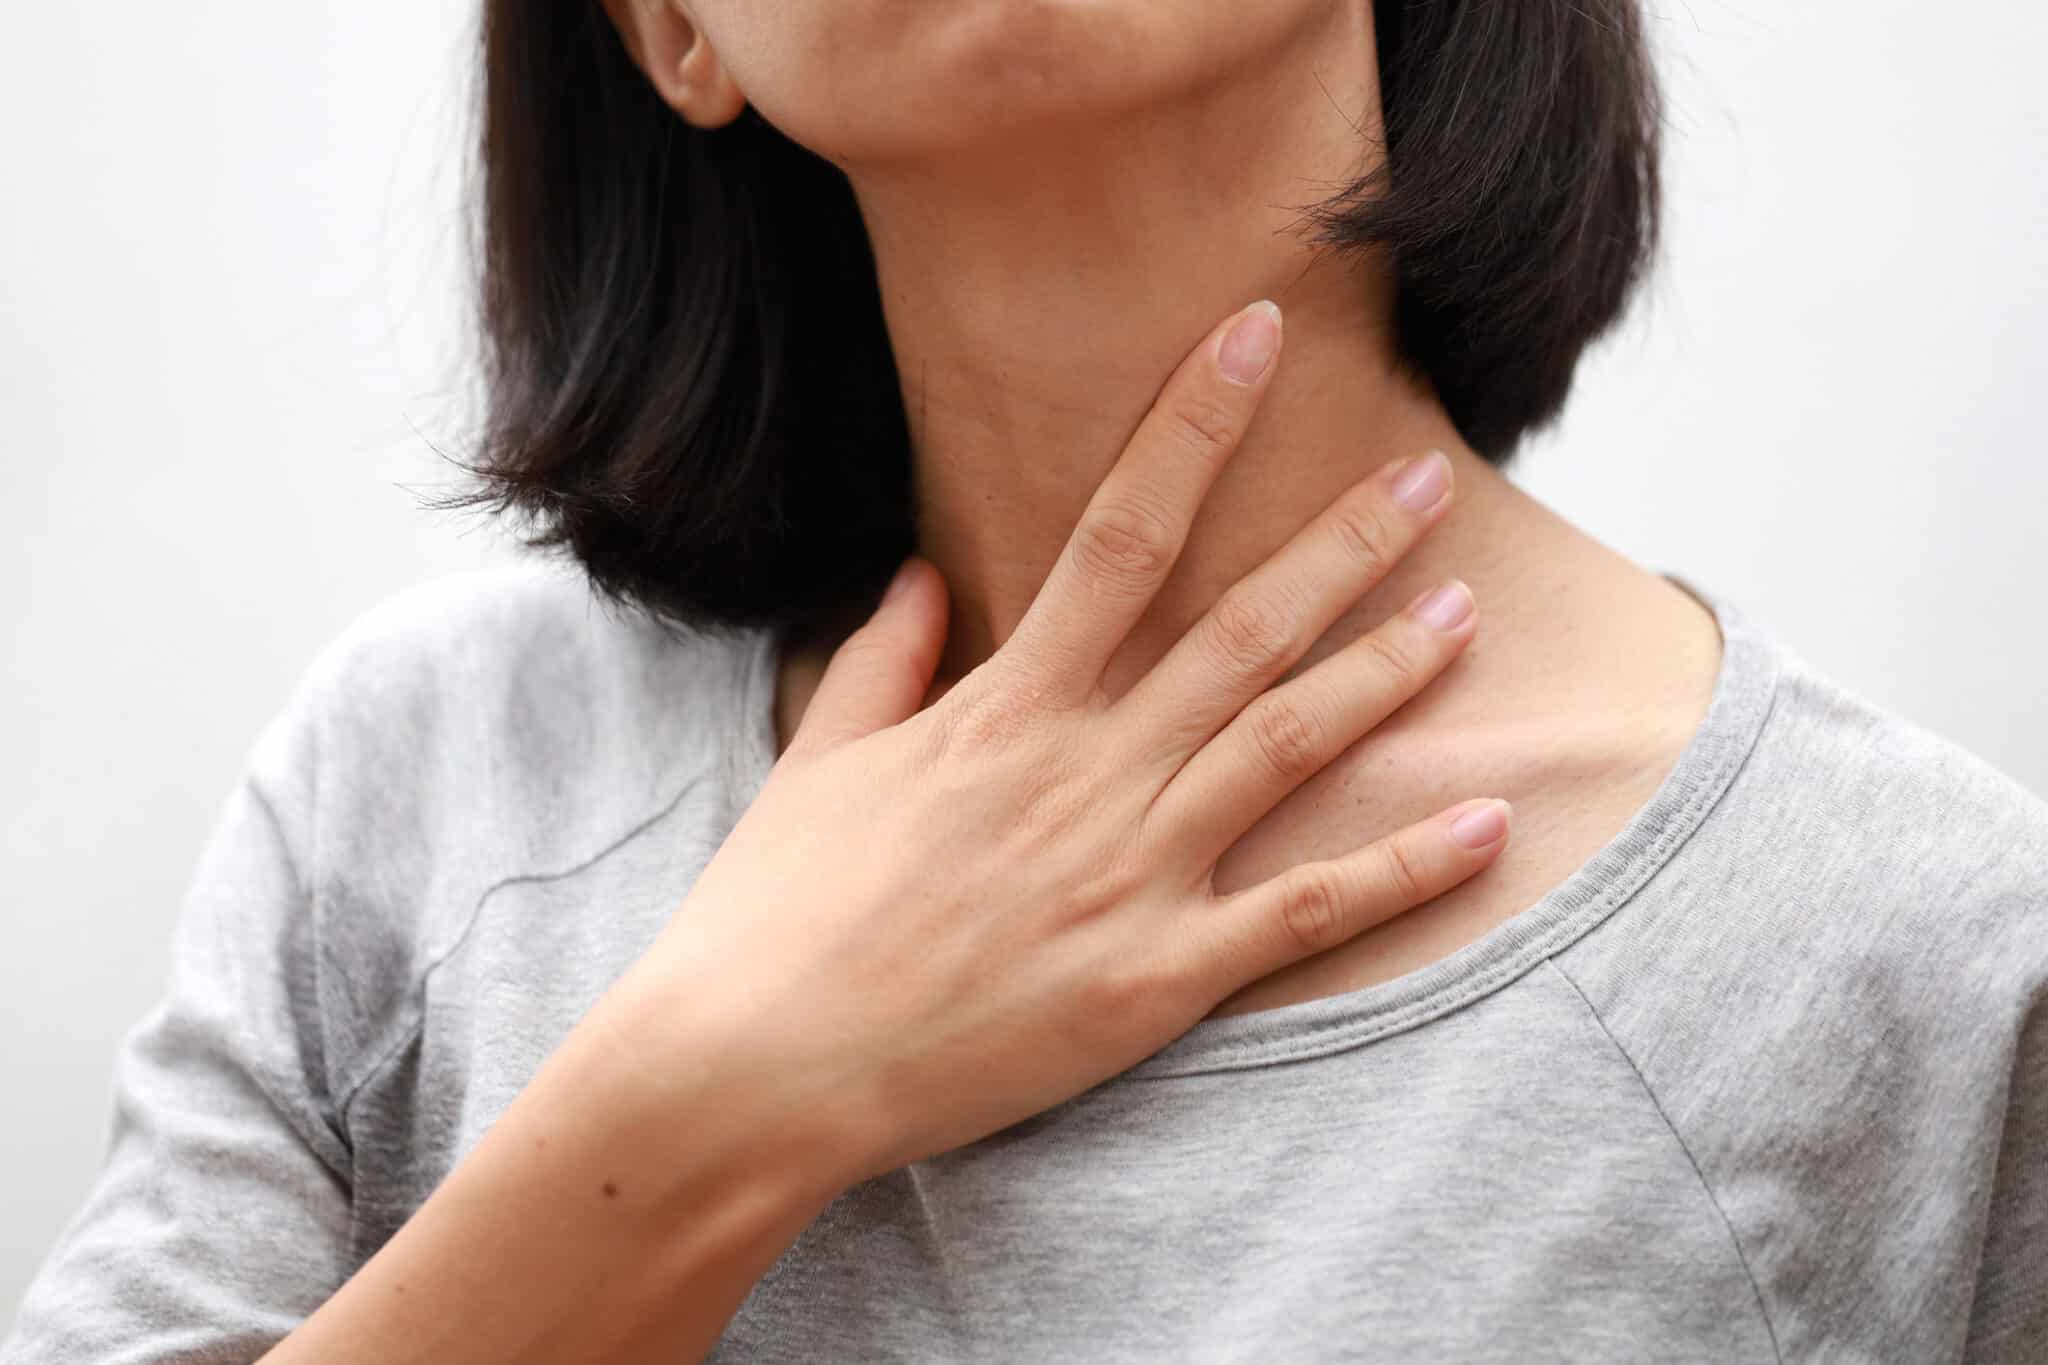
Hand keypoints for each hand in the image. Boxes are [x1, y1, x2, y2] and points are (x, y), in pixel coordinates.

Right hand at [641, 299, 1501, 1189]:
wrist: (760, 1067)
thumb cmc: (777, 913)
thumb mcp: (818, 761)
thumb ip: (883, 659)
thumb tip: (920, 575)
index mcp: (1004, 708)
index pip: (1120, 530)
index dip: (1193, 424)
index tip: (1254, 336)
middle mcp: (1085, 772)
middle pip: (1242, 629)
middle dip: (1342, 542)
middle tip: (1428, 475)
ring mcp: (1131, 873)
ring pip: (1289, 745)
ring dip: (1387, 671)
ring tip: (1466, 609)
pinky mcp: (1158, 979)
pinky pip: (1306, 913)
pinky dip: (1404, 868)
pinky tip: (1492, 822)